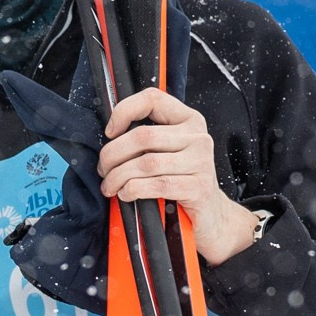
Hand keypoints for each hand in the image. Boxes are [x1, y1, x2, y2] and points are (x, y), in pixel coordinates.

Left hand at [100, 88, 258, 264]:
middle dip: (113, 154)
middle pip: (143, 136)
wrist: (211, 217)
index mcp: (189, 120)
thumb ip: (147, 139)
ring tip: (110, 186)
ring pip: (146, 163)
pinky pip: (156, 185)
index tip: (110, 132)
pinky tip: (126, 194)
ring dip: (119, 176)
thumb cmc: (182, 183)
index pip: (153, 99)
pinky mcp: (199, 188)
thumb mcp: (168, 153)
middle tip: (104, 169)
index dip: (124, 111)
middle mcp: (197, 137)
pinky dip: (133, 190)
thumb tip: (110, 136)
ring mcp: (201, 162)